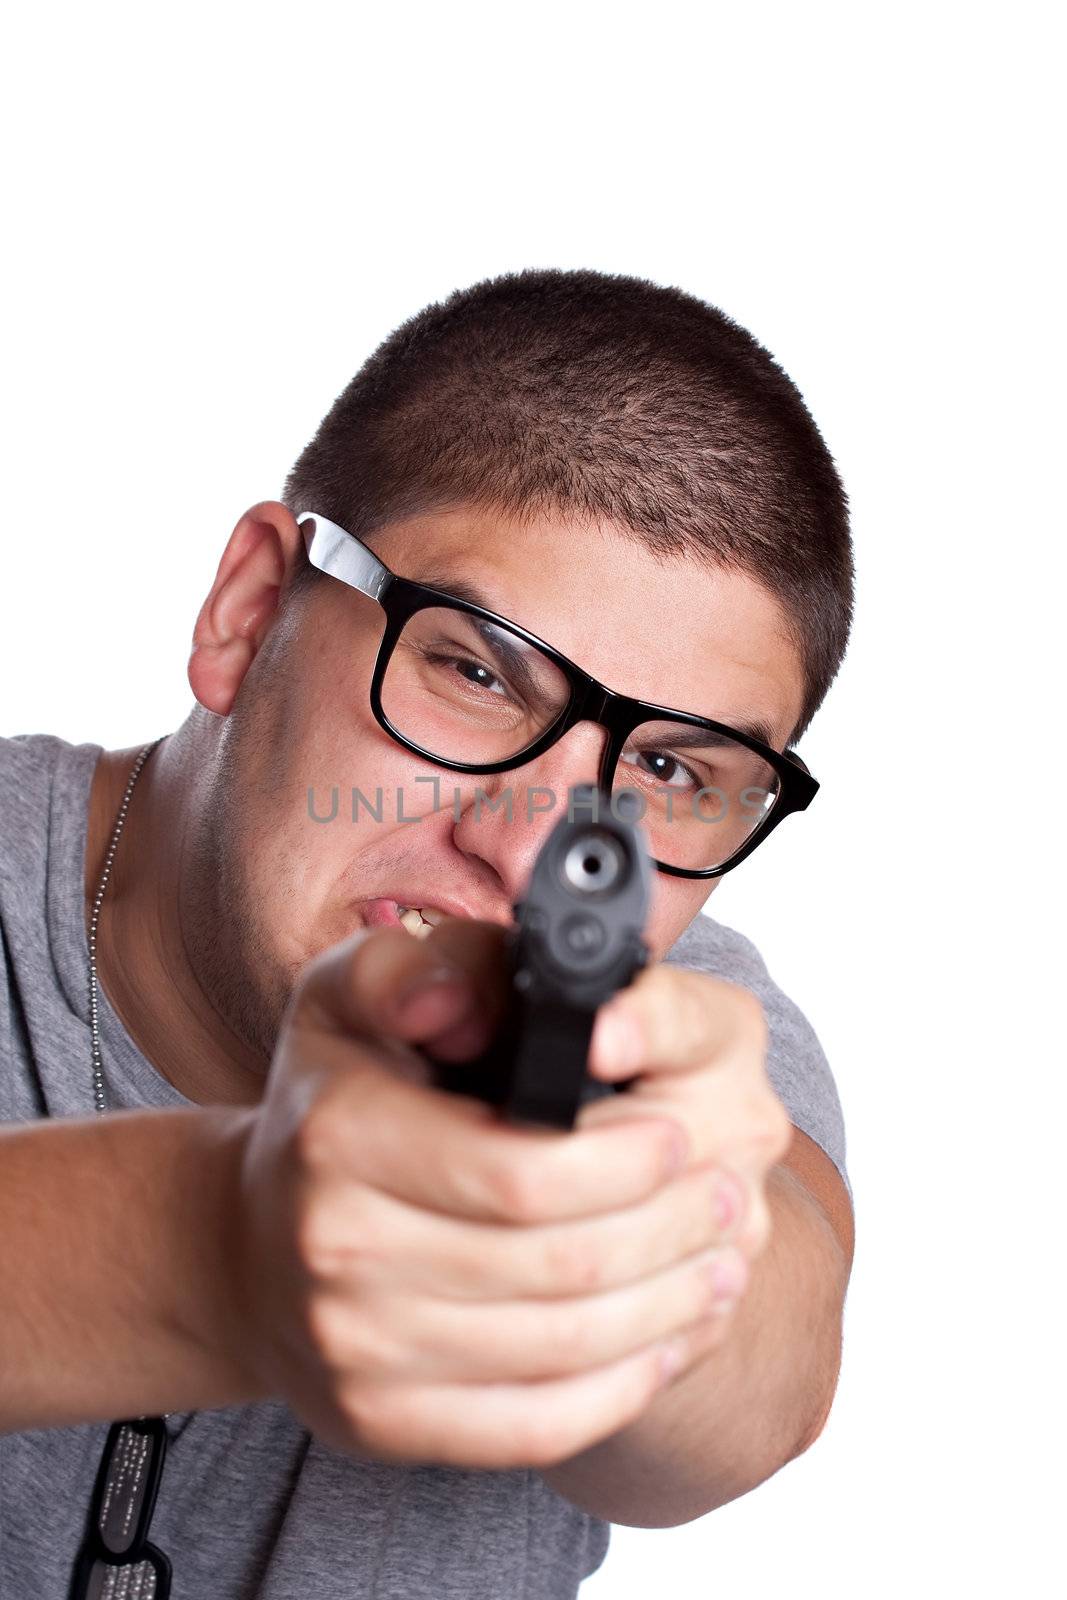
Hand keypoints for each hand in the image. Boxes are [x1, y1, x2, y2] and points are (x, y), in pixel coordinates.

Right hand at [227, 920, 757, 1468]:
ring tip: (721, 1264)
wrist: (251, 1245)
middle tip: (729, 1197)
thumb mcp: (354, 995)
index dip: (625, 1161)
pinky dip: (622, 1388)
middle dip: (671, 1232)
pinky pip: (535, 1426)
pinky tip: (666, 1341)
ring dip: (668, 1309)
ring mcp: (356, 1351)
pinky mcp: (383, 1423)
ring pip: (563, 1350)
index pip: (522, 1170)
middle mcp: (337, 1248)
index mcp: (339, 1132)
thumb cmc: (332, 1100)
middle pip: (560, 1264)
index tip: (680, 1137)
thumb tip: (463, 996)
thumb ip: (425, 964)